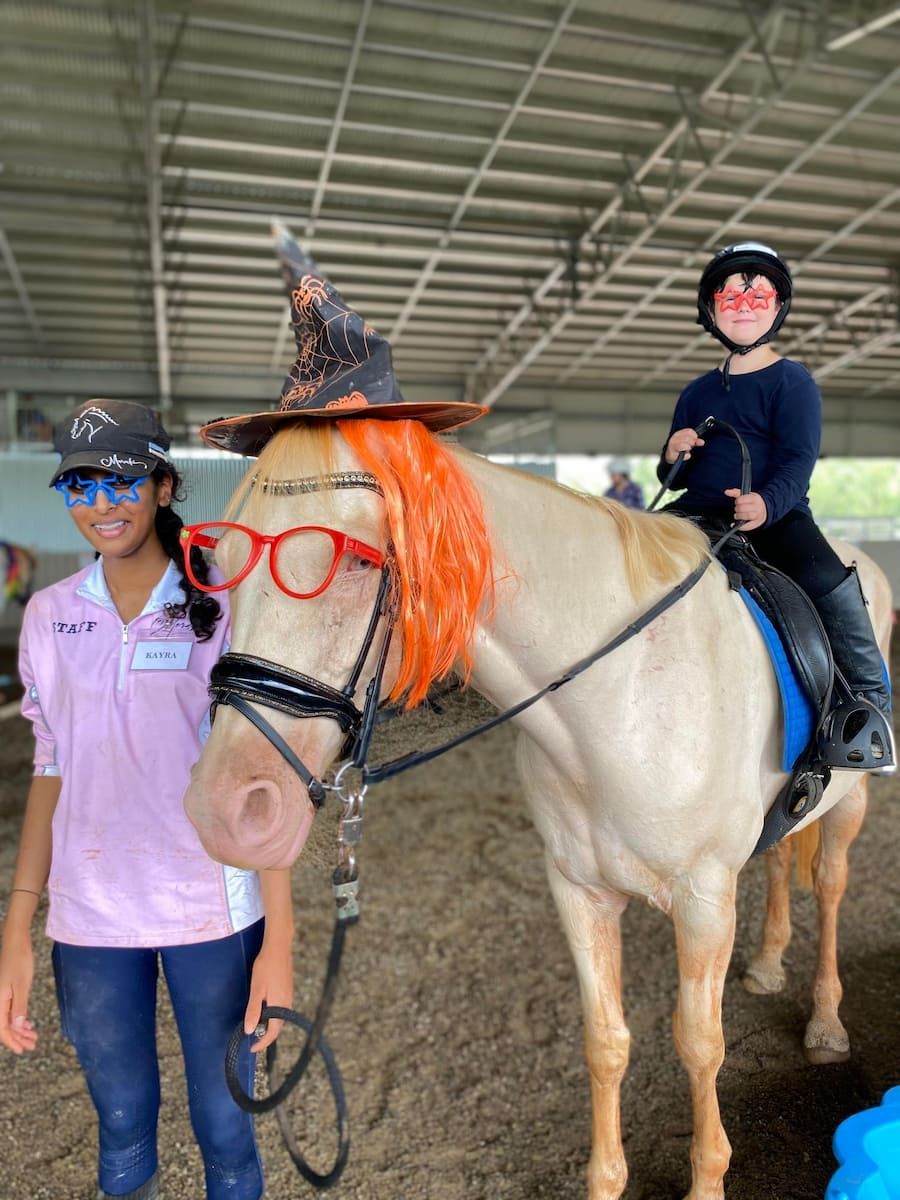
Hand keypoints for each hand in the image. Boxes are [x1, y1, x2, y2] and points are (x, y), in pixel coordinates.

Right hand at [0, 934, 36, 1053]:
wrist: (16, 943)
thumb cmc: (19, 961)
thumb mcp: (21, 985)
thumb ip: (19, 1006)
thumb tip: (17, 1027)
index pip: (2, 1029)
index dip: (11, 1041)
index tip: (22, 1050)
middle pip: (5, 1026)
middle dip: (18, 1038)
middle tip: (32, 1045)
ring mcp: (1, 997)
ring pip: (8, 1019)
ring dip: (20, 1029)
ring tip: (33, 1036)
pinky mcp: (7, 991)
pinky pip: (10, 1011)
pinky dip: (19, 1019)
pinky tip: (28, 1023)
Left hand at [243, 940, 293, 1053]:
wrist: (278, 947)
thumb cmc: (266, 967)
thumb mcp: (256, 989)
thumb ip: (253, 1010)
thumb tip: (249, 1031)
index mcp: (280, 1005)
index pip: (273, 1032)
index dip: (263, 1043)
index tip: (252, 1048)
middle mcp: (287, 1003)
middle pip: (278, 1027)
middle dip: (266, 1036)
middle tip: (252, 1039)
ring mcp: (288, 996)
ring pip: (280, 1018)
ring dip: (269, 1025)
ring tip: (256, 1025)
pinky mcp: (287, 989)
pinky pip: (281, 1009)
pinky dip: (272, 1015)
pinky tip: (264, 1009)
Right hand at [665, 428, 705, 463]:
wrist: (670, 456)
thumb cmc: (679, 448)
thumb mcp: (688, 442)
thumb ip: (695, 441)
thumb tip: (702, 442)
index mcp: (678, 434)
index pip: (689, 431)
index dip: (694, 436)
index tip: (694, 440)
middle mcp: (674, 438)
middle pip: (688, 438)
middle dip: (691, 443)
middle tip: (689, 446)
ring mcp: (673, 446)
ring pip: (686, 446)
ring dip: (688, 448)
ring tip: (686, 450)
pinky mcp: (672, 454)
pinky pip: (685, 455)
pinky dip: (687, 456)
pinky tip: (684, 455)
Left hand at [724, 489, 766, 530]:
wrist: (765, 510)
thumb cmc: (753, 502)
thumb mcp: (747, 495)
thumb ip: (736, 493)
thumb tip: (726, 492)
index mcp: (755, 498)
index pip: (741, 499)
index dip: (737, 501)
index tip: (737, 502)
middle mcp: (757, 506)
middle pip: (742, 508)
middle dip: (737, 509)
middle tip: (737, 509)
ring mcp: (758, 515)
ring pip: (746, 515)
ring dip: (739, 516)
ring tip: (738, 515)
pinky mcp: (756, 523)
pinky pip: (748, 526)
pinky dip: (741, 526)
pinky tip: (737, 524)